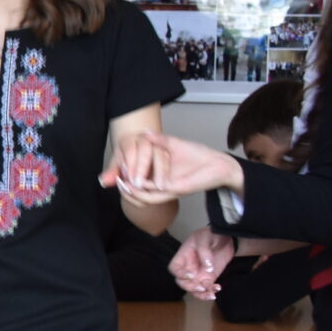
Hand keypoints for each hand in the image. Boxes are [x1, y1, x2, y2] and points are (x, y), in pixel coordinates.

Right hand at [103, 133, 238, 204]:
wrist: (219, 163)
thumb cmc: (199, 156)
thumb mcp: (173, 144)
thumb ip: (158, 141)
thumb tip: (143, 133)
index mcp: (159, 179)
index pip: (136, 184)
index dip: (123, 179)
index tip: (112, 171)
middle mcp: (162, 188)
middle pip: (136, 194)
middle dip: (123, 187)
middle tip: (112, 178)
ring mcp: (169, 190)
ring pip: (143, 197)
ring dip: (130, 191)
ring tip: (120, 181)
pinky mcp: (176, 190)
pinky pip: (155, 194)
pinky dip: (143, 190)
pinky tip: (135, 182)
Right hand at [170, 228, 236, 300]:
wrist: (226, 237)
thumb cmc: (211, 234)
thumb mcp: (206, 237)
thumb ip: (204, 251)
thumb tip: (207, 267)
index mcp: (184, 257)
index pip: (174, 268)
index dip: (179, 274)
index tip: (191, 275)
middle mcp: (189, 267)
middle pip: (182, 282)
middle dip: (190, 287)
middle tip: (201, 287)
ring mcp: (199, 274)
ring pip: (194, 289)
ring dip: (201, 294)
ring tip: (211, 294)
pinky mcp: (209, 278)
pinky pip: (206, 288)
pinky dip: (211, 291)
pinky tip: (218, 288)